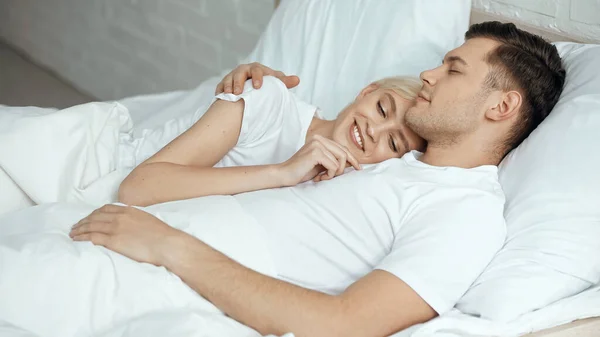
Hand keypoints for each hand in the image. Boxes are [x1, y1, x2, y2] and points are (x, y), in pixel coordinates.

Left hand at [69, 204, 185, 265]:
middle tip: (75, 226)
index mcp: (128, 211)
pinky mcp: (113, 241)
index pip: (105, 209)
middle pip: (95, 216)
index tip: (89, 218)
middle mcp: (120, 217)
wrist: (167, 244)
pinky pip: (92, 237)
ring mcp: (116, 228)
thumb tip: (132, 225)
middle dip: (83, 221)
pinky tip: (76, 240)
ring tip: (72, 233)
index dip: (94, 213)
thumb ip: (136, 220)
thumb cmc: (162, 236)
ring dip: (79, 229)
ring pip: (91, 226)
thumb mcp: (148, 221)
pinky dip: (82, 237)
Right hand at [215, 62, 299, 94]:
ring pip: (229, 78)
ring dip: (228, 86)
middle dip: (239, 81)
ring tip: (229, 94)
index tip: (258, 87)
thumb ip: (284, 82)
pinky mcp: (224, 84)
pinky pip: (220, 86)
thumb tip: (297, 79)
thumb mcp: (275, 84)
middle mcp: (244, 71)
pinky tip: (219, 97)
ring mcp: (233, 77)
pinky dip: (220, 91)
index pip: (257, 70)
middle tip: (239, 92)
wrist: (254, 89)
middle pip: (240, 73)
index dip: (258, 77)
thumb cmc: (266, 86)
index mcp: (257, 69)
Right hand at [278, 135, 360, 185]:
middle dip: (344, 168)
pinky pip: (333, 165)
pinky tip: (319, 177)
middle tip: (333, 177)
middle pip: (344, 153)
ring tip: (323, 177)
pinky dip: (329, 175)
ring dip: (334, 173)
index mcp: (320, 139)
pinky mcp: (315, 152)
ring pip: (340, 160)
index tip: (358, 169)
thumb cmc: (302, 171)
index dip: (352, 159)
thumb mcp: (321, 164)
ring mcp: (317, 144)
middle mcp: (319, 138)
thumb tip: (353, 163)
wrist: (285, 174)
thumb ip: (333, 159)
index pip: (342, 148)